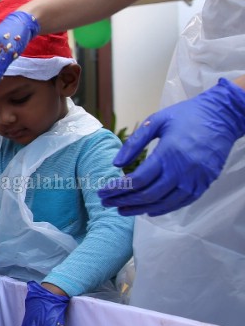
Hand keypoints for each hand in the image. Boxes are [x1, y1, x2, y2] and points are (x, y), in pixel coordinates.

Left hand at [99, 78, 244, 216]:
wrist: (222, 116)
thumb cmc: (186, 115)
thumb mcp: (155, 121)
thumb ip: (134, 143)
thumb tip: (116, 164)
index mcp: (168, 153)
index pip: (137, 180)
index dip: (118, 189)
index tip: (102, 191)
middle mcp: (182, 170)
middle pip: (148, 195)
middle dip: (123, 201)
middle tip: (106, 203)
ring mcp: (195, 179)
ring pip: (164, 203)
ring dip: (140, 209)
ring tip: (121, 210)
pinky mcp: (204, 183)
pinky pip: (181, 202)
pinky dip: (163, 209)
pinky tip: (149, 210)